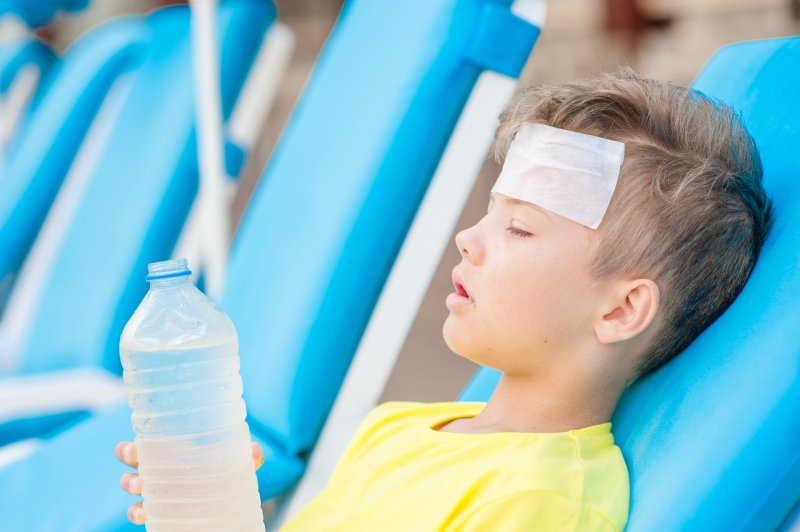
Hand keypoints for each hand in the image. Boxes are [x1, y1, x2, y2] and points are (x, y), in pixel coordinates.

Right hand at [115, 440, 264, 524]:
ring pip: (133, 488)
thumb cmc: (225, 468)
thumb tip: (254, 452)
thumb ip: (247, 455)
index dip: (131, 447)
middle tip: (137, 461)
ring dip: (131, 486)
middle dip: (128, 462)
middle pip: (131, 466)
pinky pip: (141, 513)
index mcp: (169, 452)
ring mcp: (157, 493)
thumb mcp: (236, 460)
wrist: (231, 495)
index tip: (134, 447)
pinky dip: (137, 513)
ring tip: (141, 487)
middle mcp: (158, 471)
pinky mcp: (162, 512)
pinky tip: (144, 514)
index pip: (142, 446)